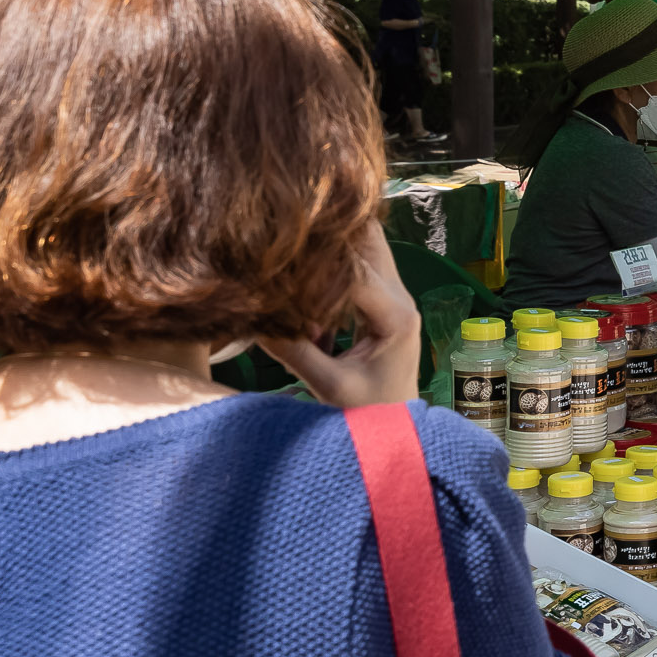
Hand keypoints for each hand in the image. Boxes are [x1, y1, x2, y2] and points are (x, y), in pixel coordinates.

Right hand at [260, 223, 422, 408]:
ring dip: (332, 245)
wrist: (399, 425)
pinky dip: (332, 264)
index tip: (277, 258)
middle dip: (331, 233)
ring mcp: (395, 295)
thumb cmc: (371, 412)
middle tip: (286, 231)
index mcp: (395, 316)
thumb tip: (254, 315)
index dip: (316, 261)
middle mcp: (401, 296)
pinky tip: (303, 274)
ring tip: (291, 249)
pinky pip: (359, 265)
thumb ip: (294, 351)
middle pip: (370, 241)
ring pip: (367, 246)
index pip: (353, 271)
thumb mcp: (330, 386)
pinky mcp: (384, 300)